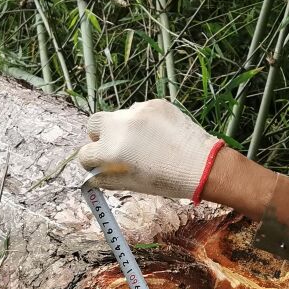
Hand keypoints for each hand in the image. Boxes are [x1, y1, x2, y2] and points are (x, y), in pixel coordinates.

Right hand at [78, 99, 223, 200]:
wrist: (203, 165)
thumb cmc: (169, 180)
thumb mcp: (133, 185)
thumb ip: (107, 180)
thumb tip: (93, 178)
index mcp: (113, 150)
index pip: (86, 153)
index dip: (91, 162)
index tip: (99, 165)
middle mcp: (122, 126)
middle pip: (93, 125)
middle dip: (98, 137)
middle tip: (114, 148)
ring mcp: (139, 111)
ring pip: (118, 116)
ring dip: (122, 129)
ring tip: (143, 144)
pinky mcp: (155, 104)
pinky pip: (139, 111)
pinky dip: (141, 122)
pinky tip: (157, 135)